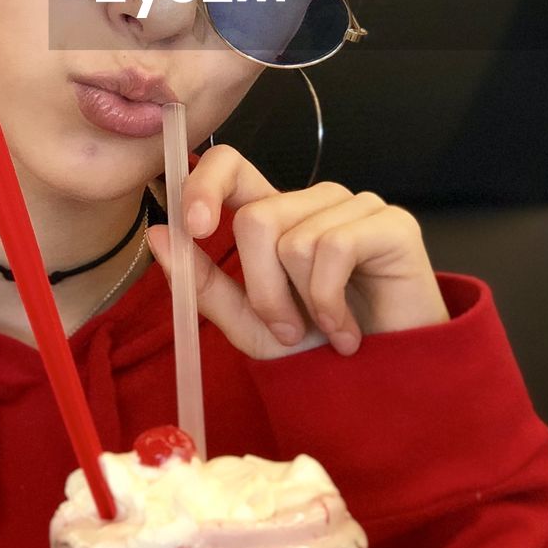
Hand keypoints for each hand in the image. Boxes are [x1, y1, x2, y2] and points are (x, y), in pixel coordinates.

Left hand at [145, 143, 449, 359]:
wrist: (384, 382)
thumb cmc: (320, 348)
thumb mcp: (248, 323)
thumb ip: (202, 282)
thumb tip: (156, 234)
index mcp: (277, 213)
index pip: (232, 165)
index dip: (205, 183)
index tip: (193, 228)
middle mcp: (314, 200)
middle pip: (257, 219)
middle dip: (262, 289)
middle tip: (287, 328)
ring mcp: (354, 206)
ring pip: (294, 240)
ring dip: (302, 303)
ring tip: (326, 328)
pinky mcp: (391, 223)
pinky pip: (335, 249)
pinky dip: (330, 303)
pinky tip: (348, 330)